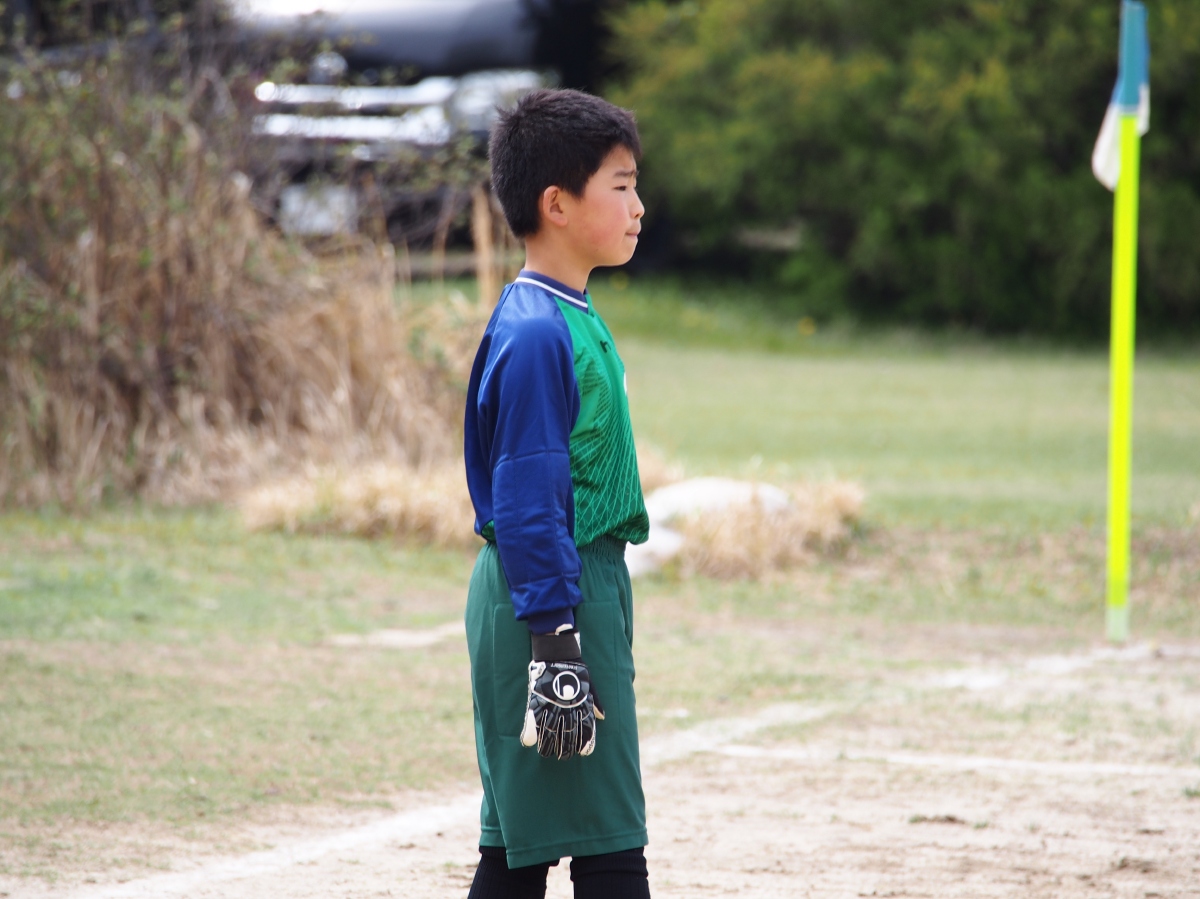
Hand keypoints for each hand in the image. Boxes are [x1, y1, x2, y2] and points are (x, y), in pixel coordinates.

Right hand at [519, 628, 604, 759]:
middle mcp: (567, 711)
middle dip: (566, 750)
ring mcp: (551, 708)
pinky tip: (529, 742)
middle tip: (564, 755)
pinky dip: (529, 736)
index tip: (584, 752)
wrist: (558, 654)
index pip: (586, 732)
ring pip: (549, 735)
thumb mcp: (589, 685)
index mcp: (582, 707)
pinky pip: (531, 724)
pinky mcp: (536, 703)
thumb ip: (595, 702)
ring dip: (548, 747)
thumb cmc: (575, 669)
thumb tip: (602, 717)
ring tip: (547, 752)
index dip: (586, 745)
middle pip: (567, 737)